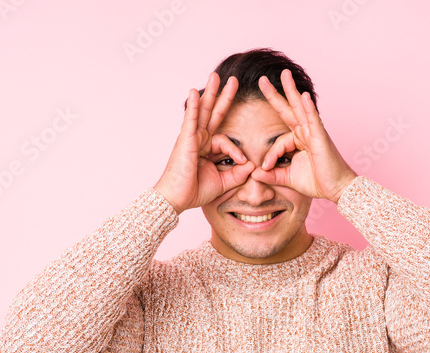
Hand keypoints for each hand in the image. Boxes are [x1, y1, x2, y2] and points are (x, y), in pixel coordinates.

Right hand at [154, 72, 255, 214]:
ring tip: (216, 76)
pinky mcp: (185, 140)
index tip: (243, 163)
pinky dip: (193, 106)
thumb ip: (238, 174)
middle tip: (234, 80)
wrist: (177, 199)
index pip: (227, 141)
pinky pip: (190, 119)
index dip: (237, 152)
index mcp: (207, 149)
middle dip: (223, 97)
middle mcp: (199, 139)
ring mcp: (192, 137)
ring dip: (210, 93)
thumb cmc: (194, 191)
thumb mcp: (223, 182)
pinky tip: (195, 92)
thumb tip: (252, 165)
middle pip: (214, 114)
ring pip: (203, 111)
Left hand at [250, 69, 357, 204]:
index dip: (270, 155)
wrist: (336, 189)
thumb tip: (253, 173)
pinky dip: (308, 108)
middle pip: (288, 109)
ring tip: (285, 75)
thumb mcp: (287, 178)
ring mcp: (314, 133)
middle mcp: (305, 133)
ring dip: (292, 90)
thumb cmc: (316, 182)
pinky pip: (313, 120)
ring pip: (300, 108)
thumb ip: (271, 175)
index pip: (278, 142)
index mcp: (298, 141)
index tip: (266, 168)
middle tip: (262, 79)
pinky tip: (303, 97)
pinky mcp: (321, 138)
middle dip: (275, 94)